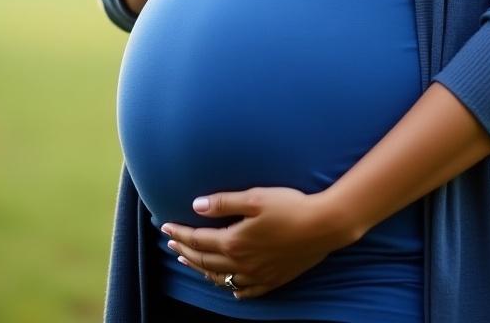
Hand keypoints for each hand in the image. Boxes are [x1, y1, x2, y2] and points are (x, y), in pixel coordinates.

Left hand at [160, 186, 354, 299]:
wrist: (324, 226)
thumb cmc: (290, 206)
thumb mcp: (255, 198)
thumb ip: (224, 202)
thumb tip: (196, 205)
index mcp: (234, 241)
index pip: (199, 240)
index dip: (180, 233)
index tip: (165, 227)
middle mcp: (242, 263)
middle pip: (206, 261)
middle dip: (186, 252)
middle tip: (172, 245)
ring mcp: (258, 275)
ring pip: (222, 278)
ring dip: (203, 270)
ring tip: (192, 263)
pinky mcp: (274, 279)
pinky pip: (247, 291)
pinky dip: (234, 289)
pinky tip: (231, 289)